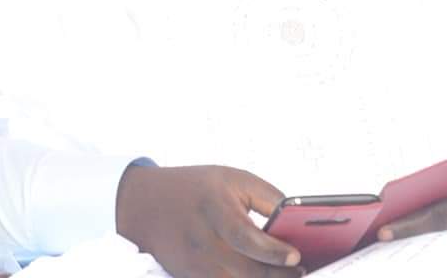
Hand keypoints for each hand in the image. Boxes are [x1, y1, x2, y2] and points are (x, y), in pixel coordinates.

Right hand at [116, 164, 302, 277]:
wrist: (147, 204)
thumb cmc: (196, 187)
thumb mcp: (233, 179)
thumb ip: (266, 198)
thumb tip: (296, 220)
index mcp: (213, 207)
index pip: (245, 236)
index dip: (272, 251)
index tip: (296, 256)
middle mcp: (201, 240)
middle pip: (244, 270)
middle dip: (276, 275)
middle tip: (299, 272)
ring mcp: (193, 265)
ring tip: (284, 276)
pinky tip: (260, 277)